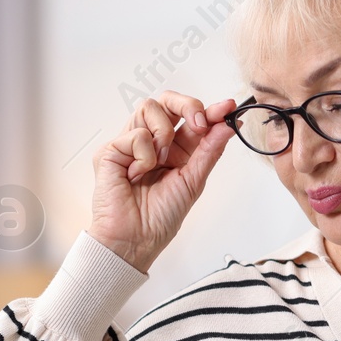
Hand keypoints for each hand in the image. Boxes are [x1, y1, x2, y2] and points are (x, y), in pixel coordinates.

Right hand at [88, 91, 237, 273]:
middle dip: (188, 105)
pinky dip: (143, 155)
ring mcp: (131, 144)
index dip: (209, 111)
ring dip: (163, 133)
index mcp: (175, 150)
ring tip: (160, 162)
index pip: (191, 119)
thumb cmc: (160, 218)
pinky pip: (135, 134)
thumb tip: (228, 126)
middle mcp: (152, 143)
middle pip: (167, 101)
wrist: (136, 239)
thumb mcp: (194, 181)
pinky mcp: (112, 150)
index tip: (227, 108)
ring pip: (149, 107)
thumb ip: (209, 150)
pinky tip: (137, 174)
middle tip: (199, 123)